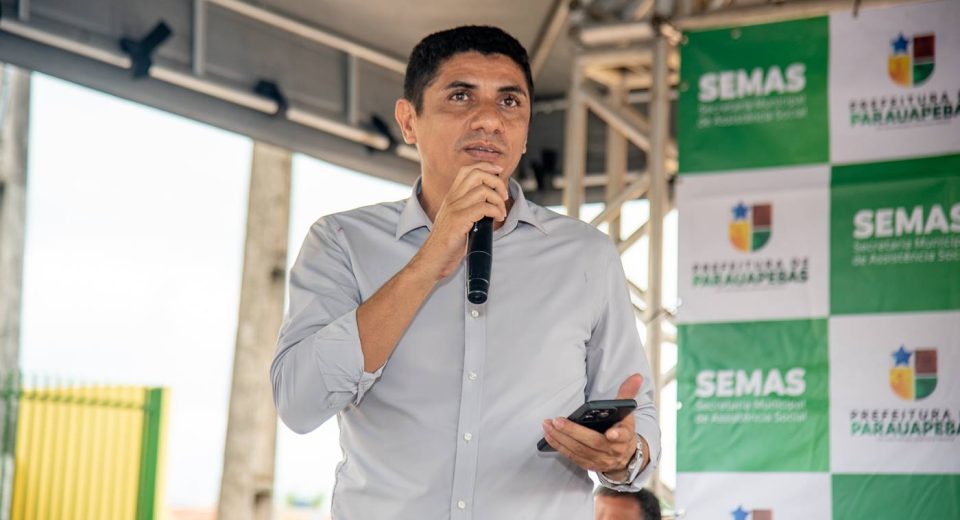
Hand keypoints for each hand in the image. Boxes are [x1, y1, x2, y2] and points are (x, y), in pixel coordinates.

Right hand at [410, 163, 508, 280]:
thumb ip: (469, 208)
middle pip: (477, 174)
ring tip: (501, 212)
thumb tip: (491, 203)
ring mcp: (454, 209)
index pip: (467, 169)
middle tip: (503, 195)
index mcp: (451, 196)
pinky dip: (496, 211)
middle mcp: (452, 199)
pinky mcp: (458, 220)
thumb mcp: (457, 220)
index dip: (486, 166)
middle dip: (496, 181)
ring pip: (483, 190)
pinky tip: (497, 218)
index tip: (499, 171)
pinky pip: (483, 207)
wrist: (432, 259)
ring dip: (498, 200)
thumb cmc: (447, 244)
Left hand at [541, 374, 645, 475]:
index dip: (617, 434)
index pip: (623, 435)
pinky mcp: (588, 465)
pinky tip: (549, 435)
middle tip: (557, 420)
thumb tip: (637, 376)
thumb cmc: (622, 429)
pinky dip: (559, 446)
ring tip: (548, 425)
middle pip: (593, 442)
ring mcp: (600, 460)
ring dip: (561, 438)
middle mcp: (613, 450)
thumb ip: (627, 394)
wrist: (624, 456)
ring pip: (579, 450)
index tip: (611, 433)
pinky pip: (572, 456)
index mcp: (626, 436)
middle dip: (574, 432)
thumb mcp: (627, 413)